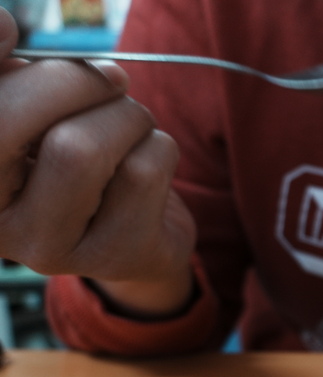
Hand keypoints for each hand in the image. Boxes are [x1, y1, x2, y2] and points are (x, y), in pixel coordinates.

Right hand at [0, 8, 195, 317]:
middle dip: (72, 82)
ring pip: (84, 146)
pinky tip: (150, 163)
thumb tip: (2, 26)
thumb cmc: (75, 158)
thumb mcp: (32, 114)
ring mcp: (50, 248)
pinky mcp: (115, 256)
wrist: (137, 231)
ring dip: (126, 116)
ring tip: (131, 126)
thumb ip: (10, 76)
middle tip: (110, 80)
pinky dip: (159, 147)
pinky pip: (144, 170)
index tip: (12, 28)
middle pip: (10, 123)